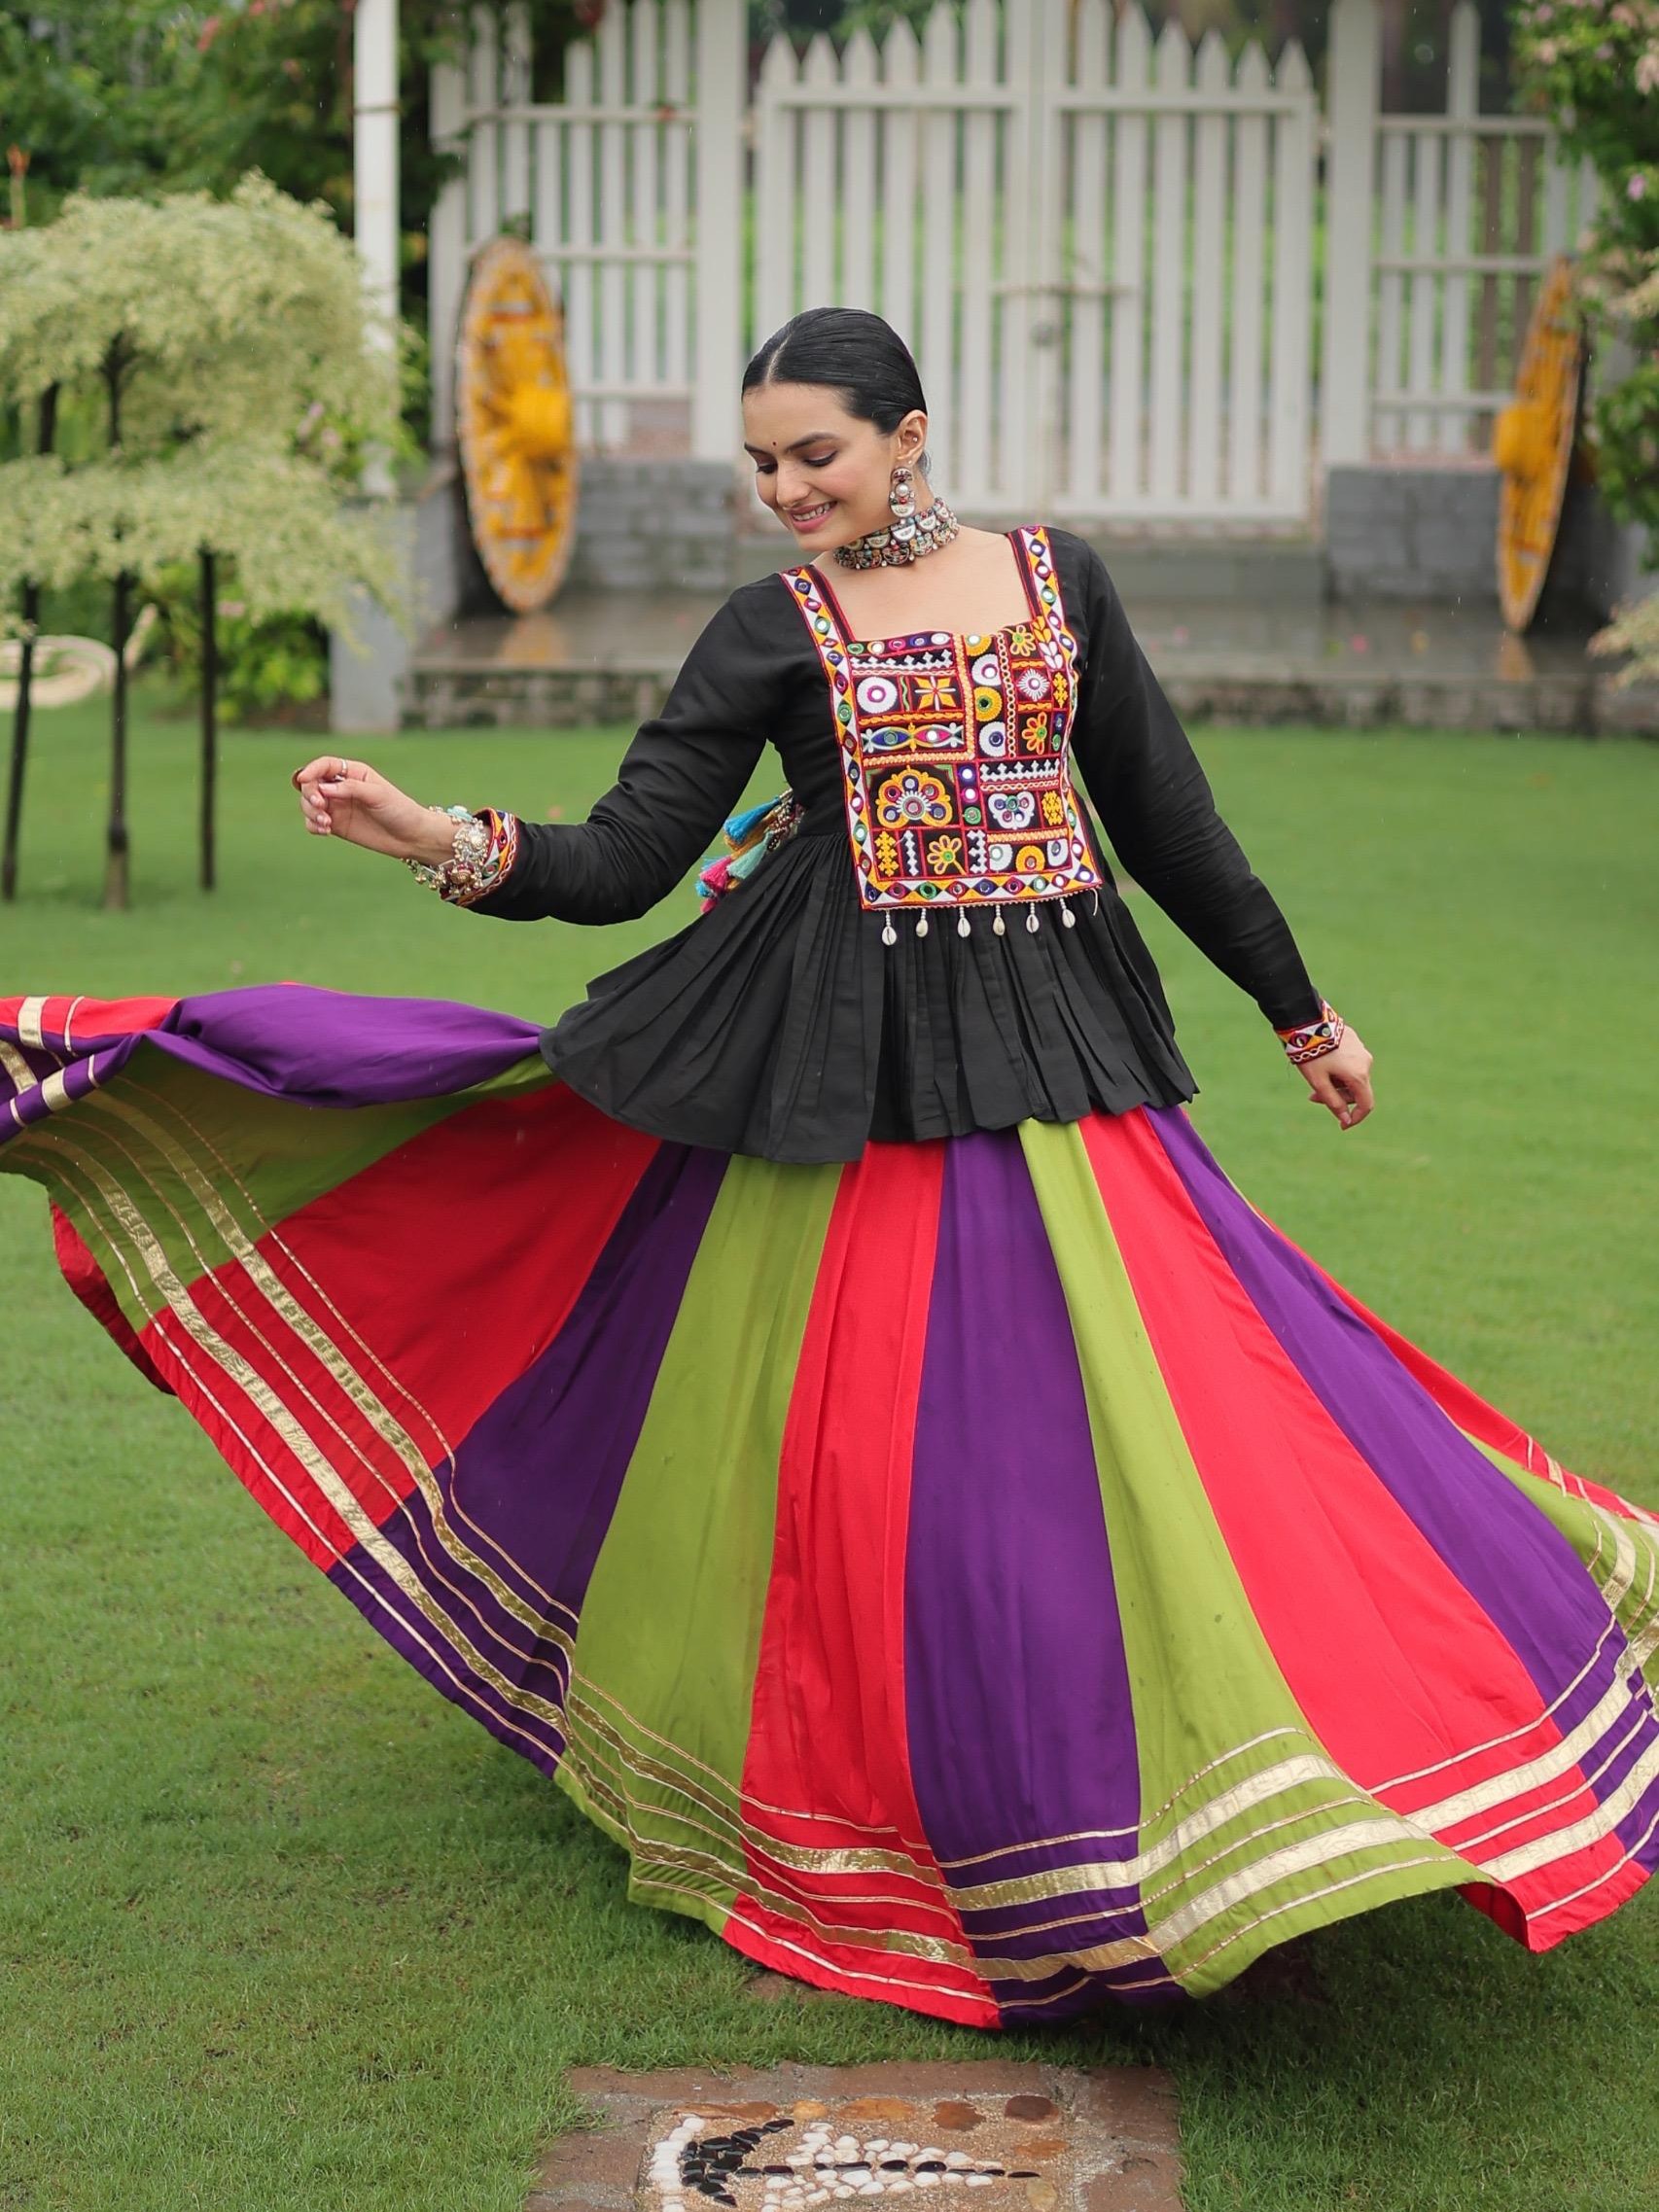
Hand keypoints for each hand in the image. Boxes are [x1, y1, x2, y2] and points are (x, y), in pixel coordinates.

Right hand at [291, 755, 452, 863]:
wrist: (411, 837)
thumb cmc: (399, 810)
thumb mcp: (378, 794)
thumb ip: (351, 788)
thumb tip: (322, 788)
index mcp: (352, 772)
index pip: (324, 765)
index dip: (310, 770)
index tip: (304, 780)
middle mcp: (341, 788)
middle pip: (311, 785)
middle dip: (310, 794)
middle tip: (320, 806)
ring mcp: (337, 806)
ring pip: (308, 804)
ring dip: (310, 812)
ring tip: (326, 824)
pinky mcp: (336, 825)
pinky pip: (313, 822)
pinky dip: (313, 825)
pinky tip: (326, 830)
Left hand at [1300, 1028, 1373, 1130]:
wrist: (1307, 1022)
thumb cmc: (1311, 1055)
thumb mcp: (1319, 1082)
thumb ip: (1333, 1103)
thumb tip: (1345, 1120)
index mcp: (1359, 1075)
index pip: (1366, 1104)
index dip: (1356, 1117)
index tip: (1343, 1125)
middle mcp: (1365, 1062)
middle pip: (1357, 1090)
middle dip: (1337, 1097)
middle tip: (1312, 1097)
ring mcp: (1361, 1050)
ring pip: (1352, 1076)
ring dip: (1336, 1083)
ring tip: (1314, 1079)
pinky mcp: (1354, 1040)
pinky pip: (1350, 1062)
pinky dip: (1338, 1069)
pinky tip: (1321, 1064)